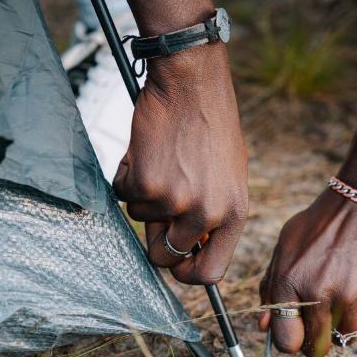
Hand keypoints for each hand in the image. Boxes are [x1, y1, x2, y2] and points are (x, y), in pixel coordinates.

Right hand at [113, 45, 247, 284]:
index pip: (209, 272)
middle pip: (164, 256)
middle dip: (153, 237)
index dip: (186, 273)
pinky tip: (146, 149)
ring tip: (162, 159)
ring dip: (143, 193)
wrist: (192, 83)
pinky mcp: (145, 182)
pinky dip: (126, 173)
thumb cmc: (211, 125)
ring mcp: (174, 200)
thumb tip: (192, 248)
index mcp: (234, 213)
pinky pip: (122, 193)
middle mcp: (206, 213)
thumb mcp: (229, 176)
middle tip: (154, 206)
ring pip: (139, 217)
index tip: (176, 262)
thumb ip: (214, 214)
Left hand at [258, 188, 356, 356]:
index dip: (291, 342)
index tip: (297, 335)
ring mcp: (350, 296)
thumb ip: (271, 287)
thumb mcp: (286, 246)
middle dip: (317, 342)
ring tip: (344, 290)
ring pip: (344, 335)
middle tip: (321, 327)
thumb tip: (263, 327)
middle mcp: (317, 294)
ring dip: (343, 321)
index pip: (285, 341)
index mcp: (288, 282)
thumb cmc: (321, 223)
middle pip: (316, 347)